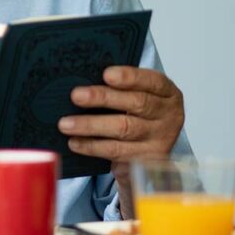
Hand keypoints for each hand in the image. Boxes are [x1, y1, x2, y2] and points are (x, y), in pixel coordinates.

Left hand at [58, 66, 184, 217]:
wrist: (150, 152)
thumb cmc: (138, 115)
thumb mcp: (137, 97)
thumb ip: (119, 88)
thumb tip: (83, 80)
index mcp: (168, 93)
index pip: (152, 81)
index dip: (130, 77)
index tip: (106, 74)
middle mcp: (169, 115)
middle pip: (137, 103)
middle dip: (103, 98)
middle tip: (76, 95)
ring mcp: (160, 139)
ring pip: (124, 129)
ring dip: (91, 125)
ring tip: (66, 124)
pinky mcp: (147, 160)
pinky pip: (117, 151)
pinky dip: (92, 146)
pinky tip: (75, 142)